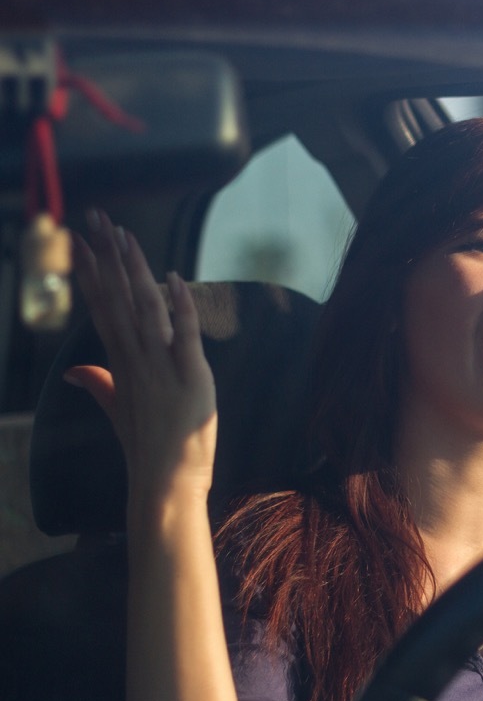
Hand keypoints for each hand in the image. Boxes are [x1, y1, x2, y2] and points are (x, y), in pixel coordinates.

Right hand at [66, 209, 216, 514]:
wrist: (166, 482)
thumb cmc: (147, 446)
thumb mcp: (118, 410)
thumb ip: (98, 384)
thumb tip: (72, 370)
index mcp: (121, 363)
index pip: (103, 307)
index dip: (93, 272)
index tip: (81, 241)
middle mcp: (136, 360)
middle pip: (118, 299)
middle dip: (107, 257)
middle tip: (95, 219)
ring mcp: (162, 368)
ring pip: (146, 310)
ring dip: (136, 272)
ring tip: (125, 236)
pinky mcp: (192, 378)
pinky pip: (186, 336)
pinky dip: (180, 308)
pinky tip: (173, 279)